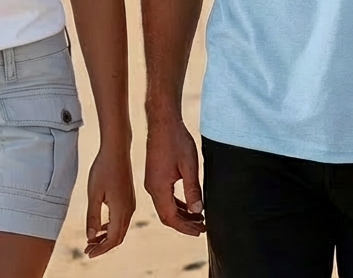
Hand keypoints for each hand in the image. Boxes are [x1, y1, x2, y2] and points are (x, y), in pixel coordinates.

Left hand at [84, 144, 134, 256]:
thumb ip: (92, 216)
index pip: (113, 239)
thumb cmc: (103, 168)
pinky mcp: (129, 198)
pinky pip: (122, 219)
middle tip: (88, 249)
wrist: (117, 149)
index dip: (101, 249)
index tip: (88, 253)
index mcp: (121, 210)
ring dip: (107, 237)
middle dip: (103, 246)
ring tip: (92, 240)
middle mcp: (129, 209)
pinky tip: (102, 226)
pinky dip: (111, 227)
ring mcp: (130, 203)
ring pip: (120, 228)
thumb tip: (91, 237)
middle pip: (118, 237)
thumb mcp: (94, 193)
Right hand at [144, 116, 204, 236]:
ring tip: (197, 218)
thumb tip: (197, 210)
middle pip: (166, 215)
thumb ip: (193, 190)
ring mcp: (151, 181)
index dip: (186, 227)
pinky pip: (164, 196)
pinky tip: (187, 203)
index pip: (171, 217)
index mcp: (158, 187)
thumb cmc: (176, 140)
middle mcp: (151, 187)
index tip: (200, 231)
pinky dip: (176, 204)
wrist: (163, 121)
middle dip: (184, 224)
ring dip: (181, 214)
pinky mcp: (153, 175)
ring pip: (165, 207)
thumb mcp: (189, 166)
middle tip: (201, 227)